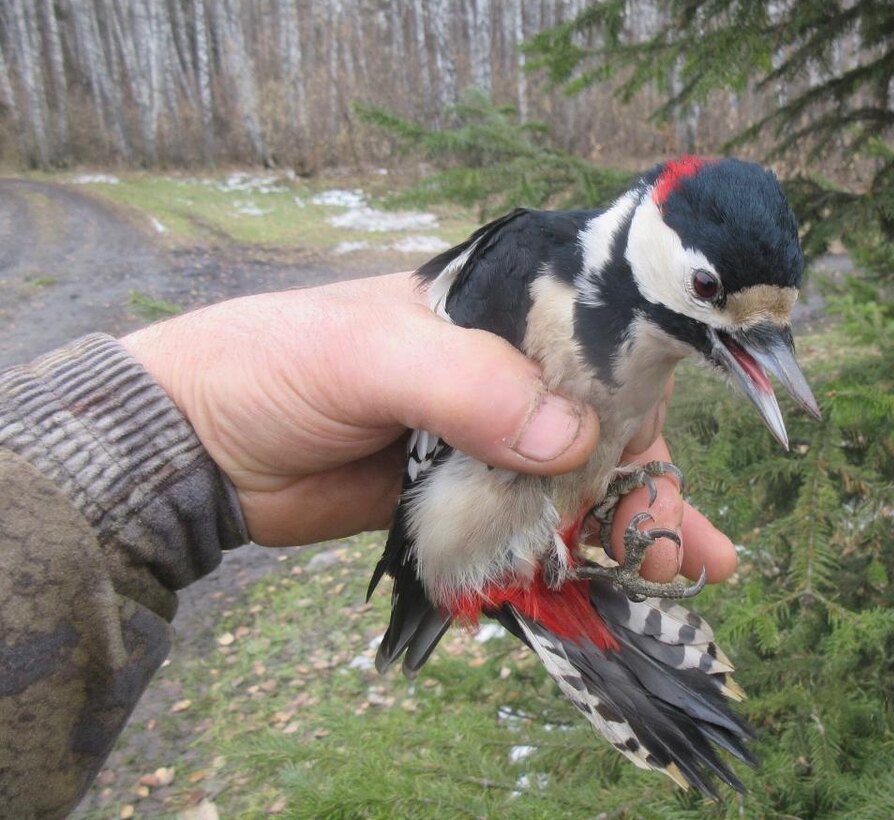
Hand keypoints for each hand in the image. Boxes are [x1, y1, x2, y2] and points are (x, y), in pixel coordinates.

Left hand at [121, 273, 735, 582]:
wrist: (195, 450)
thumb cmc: (276, 367)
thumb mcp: (368, 354)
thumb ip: (469, 386)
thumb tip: (575, 440)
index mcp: (493, 311)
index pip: (593, 339)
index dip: (641, 386)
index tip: (671, 442)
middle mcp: (501, 372)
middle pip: (600, 422)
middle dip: (651, 479)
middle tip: (690, 544)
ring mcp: (483, 440)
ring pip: (573, 481)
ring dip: (626, 526)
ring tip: (679, 572)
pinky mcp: (459, 498)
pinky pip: (527, 526)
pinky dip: (564, 554)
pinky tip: (604, 588)